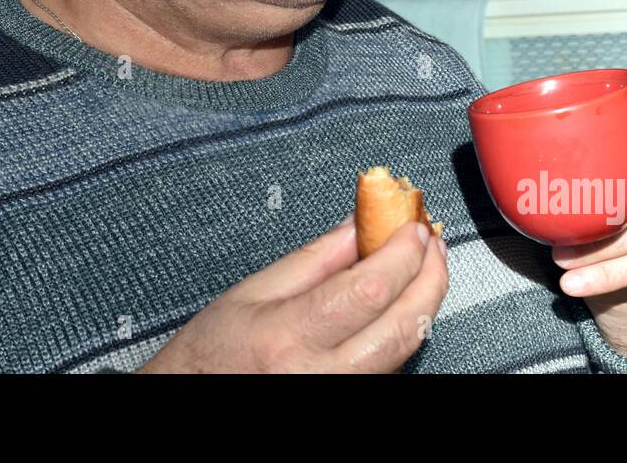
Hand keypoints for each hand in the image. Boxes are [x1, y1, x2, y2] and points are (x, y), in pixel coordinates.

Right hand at [138, 216, 448, 372]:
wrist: (193, 399)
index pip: (368, 290)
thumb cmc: (211, 355)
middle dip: (430, 278)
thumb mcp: (251, 293)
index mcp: (287, 337)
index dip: (402, 254)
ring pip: (405, 349)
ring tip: (424, 265)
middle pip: (403, 326)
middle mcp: (320, 375)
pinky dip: (404, 329)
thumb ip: (314, 259)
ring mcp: (339, 394)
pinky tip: (402, 302)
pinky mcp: (352, 401)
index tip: (413, 227)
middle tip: (433, 243)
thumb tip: (358, 224)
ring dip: (423, 301)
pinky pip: (392, 365)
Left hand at [550, 107, 626, 356]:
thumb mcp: (579, 156)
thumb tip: (503, 154)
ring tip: (564, 266)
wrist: (623, 222)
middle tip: (556, 248)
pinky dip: (615, 276)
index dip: (601, 177)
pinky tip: (580, 284)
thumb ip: (560, 150)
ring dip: (607, 257)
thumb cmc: (592, 178)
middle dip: (603, 227)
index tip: (563, 201)